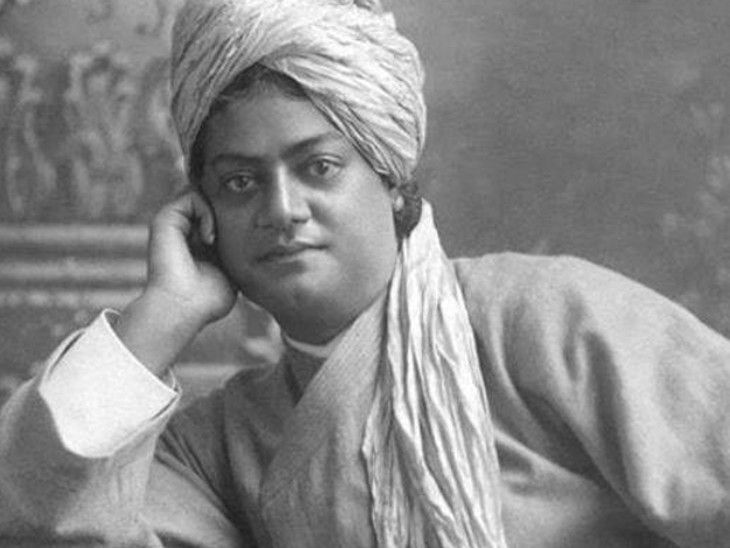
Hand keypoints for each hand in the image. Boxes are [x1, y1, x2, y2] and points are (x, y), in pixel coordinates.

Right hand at [114, 190, 235, 376]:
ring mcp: (173, 223)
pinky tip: (210, 238)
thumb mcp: (231, 272)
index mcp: (196, 241)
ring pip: (201, 194)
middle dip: (228, 207)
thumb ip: (238, 254)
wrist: (184, 306)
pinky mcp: (165, 219)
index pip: (218, 213)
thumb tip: (259, 244)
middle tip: (236, 231)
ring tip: (217, 240)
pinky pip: (191, 196)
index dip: (236, 213)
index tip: (249, 232)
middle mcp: (183, 230)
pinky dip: (207, 212)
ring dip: (217, 211)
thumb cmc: (208, 299)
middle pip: (210, 199)